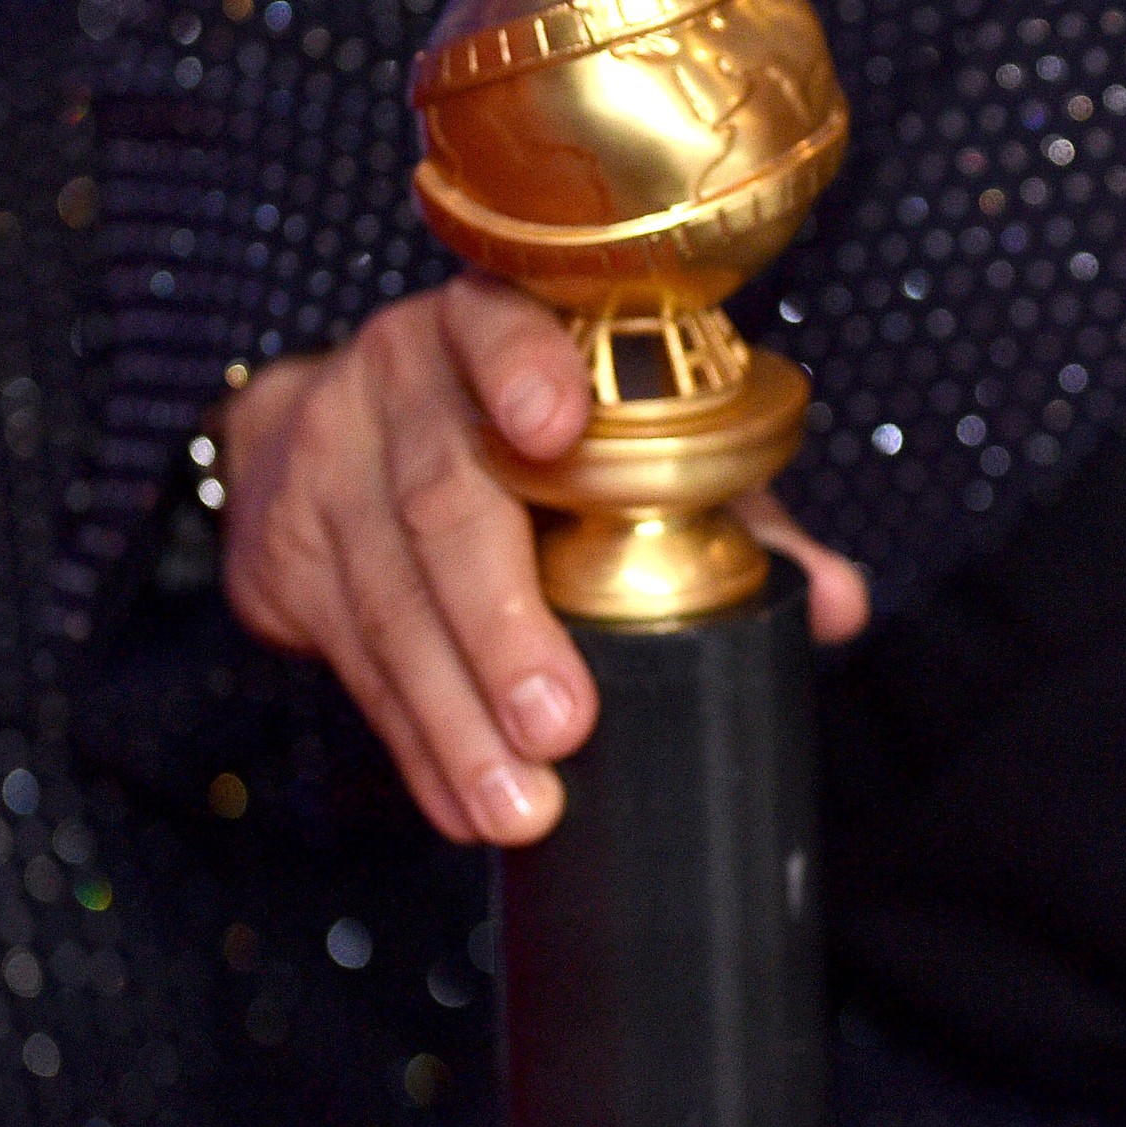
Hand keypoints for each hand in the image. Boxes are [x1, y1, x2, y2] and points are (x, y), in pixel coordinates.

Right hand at [217, 274, 870, 844]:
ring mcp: (327, 464)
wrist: (342, 425)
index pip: (500, 324)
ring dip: (455, 717)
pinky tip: (461, 799)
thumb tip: (842, 605)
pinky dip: (414, 740)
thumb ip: (734, 512)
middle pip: (445, 503)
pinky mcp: (283, 552)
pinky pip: (354, 660)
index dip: (523, 368)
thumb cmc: (534, 436)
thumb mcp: (629, 440)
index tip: (555, 426)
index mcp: (495, 323)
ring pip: (389, 600)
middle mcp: (399, 379)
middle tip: (563, 726)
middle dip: (503, 627)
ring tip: (519, 803)